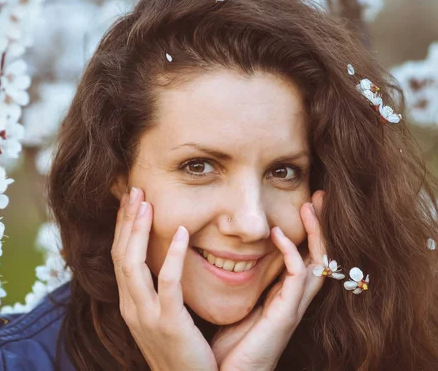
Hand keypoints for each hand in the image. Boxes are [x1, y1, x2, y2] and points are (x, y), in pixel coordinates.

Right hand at [111, 187, 217, 370]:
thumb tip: (163, 266)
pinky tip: (182, 233)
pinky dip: (173, 255)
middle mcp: (131, 307)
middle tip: (135, 189)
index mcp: (130, 304)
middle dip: (126, 220)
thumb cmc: (181, 354)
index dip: (123, 227)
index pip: (120, 258)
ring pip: (133, 264)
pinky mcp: (167, 323)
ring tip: (147, 201)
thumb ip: (158, 294)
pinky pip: (167, 283)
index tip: (131, 202)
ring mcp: (145, 316)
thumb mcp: (162, 320)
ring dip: (139, 229)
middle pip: (120, 254)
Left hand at [211, 190, 326, 370]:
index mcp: (282, 298)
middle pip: (320, 257)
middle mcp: (293, 301)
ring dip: (317, 233)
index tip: (304, 205)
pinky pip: (299, 278)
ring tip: (311, 205)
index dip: (306, 232)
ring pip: (319, 263)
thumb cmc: (230, 348)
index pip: (303, 258)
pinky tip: (279, 235)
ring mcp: (292, 308)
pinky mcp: (286, 315)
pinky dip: (292, 254)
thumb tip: (222, 257)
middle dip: (322, 227)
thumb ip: (238, 287)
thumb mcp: (236, 308)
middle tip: (320, 197)